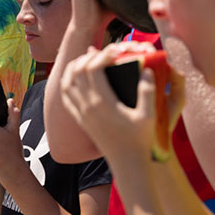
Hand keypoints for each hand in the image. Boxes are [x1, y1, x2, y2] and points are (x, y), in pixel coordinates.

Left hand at [61, 44, 184, 163]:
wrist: (127, 164)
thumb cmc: (140, 141)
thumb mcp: (148, 116)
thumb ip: (147, 91)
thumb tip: (146, 69)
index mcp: (103, 103)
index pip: (93, 67)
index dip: (104, 53)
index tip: (117, 50)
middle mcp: (88, 107)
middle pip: (78, 70)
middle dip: (90, 56)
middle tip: (105, 53)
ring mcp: (82, 114)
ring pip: (67, 82)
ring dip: (76, 66)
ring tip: (89, 60)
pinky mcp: (81, 120)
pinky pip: (66, 96)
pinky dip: (68, 82)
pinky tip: (78, 77)